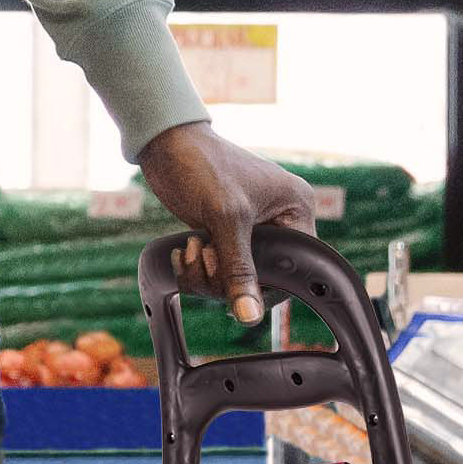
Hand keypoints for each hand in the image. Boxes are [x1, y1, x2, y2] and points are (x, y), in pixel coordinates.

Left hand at [135, 122, 315, 324]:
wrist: (166, 146)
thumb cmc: (203, 167)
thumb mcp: (226, 219)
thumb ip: (239, 270)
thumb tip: (250, 316)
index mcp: (296, 209)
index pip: (295, 268)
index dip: (267, 287)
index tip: (238, 290)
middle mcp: (279, 221)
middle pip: (261, 280)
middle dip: (226, 278)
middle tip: (207, 256)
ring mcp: (251, 230)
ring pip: (234, 280)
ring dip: (206, 275)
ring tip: (193, 247)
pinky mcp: (225, 236)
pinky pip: (217, 271)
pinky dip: (197, 270)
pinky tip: (186, 249)